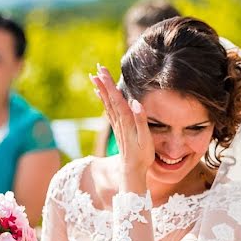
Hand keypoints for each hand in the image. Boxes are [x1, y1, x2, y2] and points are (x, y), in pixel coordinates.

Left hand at [91, 65, 153, 189]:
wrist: (132, 171)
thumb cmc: (142, 156)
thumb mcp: (145, 139)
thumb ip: (141, 120)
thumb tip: (135, 102)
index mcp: (126, 121)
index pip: (116, 99)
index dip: (109, 85)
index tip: (103, 72)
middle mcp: (119, 122)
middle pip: (109, 99)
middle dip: (103, 83)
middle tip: (98, 68)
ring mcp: (117, 126)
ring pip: (107, 104)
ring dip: (101, 90)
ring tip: (94, 77)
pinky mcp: (117, 129)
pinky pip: (108, 111)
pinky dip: (103, 101)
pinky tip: (99, 95)